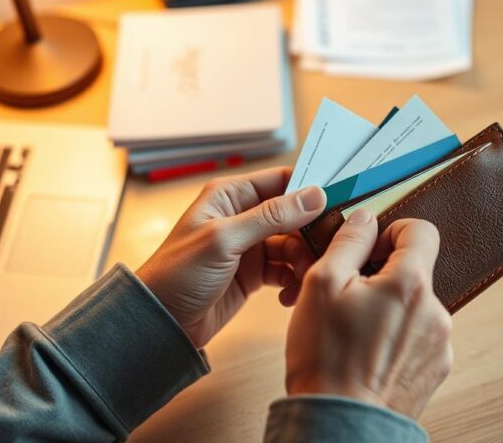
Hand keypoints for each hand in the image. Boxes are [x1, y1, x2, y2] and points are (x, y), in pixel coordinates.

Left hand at [136, 167, 324, 346]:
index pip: (282, 181)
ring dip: (305, 259)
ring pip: (294, 244)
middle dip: (313, 232)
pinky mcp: (254, 273)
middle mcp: (243, 216)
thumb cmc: (178, 273)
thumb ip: (271, 217)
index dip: (312, 189)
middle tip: (330, 249)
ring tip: (307, 276)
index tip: (342, 200)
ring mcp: (250, 245)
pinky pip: (287, 269)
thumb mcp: (225, 239)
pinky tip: (292, 293)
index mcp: (231, 196)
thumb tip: (315, 195)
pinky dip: (294, 279)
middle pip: (295, 215)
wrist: (160, 322)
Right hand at [284, 210, 452, 418]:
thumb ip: (348, 242)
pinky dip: (395, 339)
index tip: (369, 247)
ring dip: (387, 310)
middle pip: (414, 273)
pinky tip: (367, 355)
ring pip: (413, 307)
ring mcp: (439, 343)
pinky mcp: (435, 369)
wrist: (340, 426)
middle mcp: (435, 311)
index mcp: (410, 284)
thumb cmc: (326, 358)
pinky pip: (417, 338)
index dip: (392, 230)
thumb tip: (366, 219)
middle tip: (346, 297)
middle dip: (381, 277)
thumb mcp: (322, 284)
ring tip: (352, 333)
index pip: (421, 230)